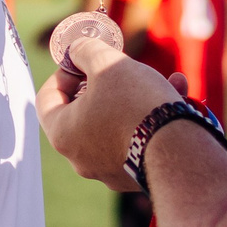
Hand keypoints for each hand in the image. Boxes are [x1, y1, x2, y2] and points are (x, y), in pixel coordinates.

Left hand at [36, 35, 182, 191]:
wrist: (179, 152)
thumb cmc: (136, 104)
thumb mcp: (107, 63)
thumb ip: (86, 51)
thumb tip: (79, 51)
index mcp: (63, 134)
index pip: (47, 98)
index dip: (63, 72)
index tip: (83, 60)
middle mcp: (80, 158)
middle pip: (84, 111)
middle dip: (106, 84)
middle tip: (121, 69)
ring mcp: (108, 170)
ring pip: (116, 123)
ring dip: (136, 97)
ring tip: (163, 79)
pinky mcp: (134, 176)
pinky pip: (137, 139)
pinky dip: (151, 118)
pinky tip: (177, 96)